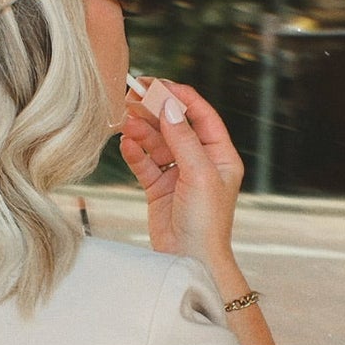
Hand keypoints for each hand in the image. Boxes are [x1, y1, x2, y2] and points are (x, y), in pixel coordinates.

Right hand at [119, 80, 243, 276]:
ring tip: (125, 122)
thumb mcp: (198, 175)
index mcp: (220, 156)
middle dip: (154, 111)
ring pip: (157, 143)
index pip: (201, 116)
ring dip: (142, 131)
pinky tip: (126, 144)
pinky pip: (145, 163)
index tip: (158, 84)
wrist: (190, 260)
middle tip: (133, 97)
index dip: (180, 98)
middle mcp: (200, 162)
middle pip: (175, 126)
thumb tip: (170, 106)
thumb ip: (183, 139)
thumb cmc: (205, 223)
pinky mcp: (159, 188)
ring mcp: (178, 175)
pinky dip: (135, 152)